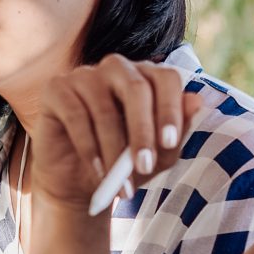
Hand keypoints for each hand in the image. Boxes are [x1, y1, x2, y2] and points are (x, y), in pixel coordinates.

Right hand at [29, 57, 199, 209]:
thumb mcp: (157, 156)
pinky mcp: (56, 89)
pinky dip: (88, 148)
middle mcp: (116, 69)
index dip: (170, 109)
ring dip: (113, 151)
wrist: (79, 182)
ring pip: (104, 108)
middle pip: (136, 87)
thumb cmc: (122, 164)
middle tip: (145, 166)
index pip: (166, 78)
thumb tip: (197, 101)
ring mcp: (84, 75)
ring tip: (120, 184)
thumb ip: (178, 131)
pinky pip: (75, 115)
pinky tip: (97, 171)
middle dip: (143, 130)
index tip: (170, 142)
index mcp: (146, 77)